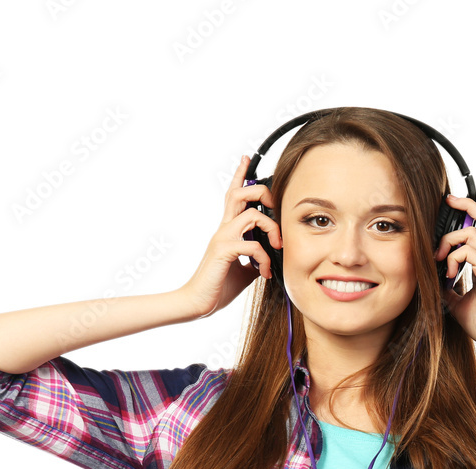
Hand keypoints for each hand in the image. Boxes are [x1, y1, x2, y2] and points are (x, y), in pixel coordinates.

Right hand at [180, 155, 282, 317]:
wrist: (198, 303)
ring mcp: (222, 238)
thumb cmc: (218, 287)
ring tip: (278, 246)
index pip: (232, 195)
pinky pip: (252, 245)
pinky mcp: (223, 251)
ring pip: (252, 214)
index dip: (239, 175)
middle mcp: (223, 229)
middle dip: (263, 192)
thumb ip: (256, 257)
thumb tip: (272, 256)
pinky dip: (265, 258)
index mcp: (227, 230)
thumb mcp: (245, 270)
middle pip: (241, 193)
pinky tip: (265, 272)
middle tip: (276, 207)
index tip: (246, 158)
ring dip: (272, 228)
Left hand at [436, 192, 475, 352]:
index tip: (453, 204)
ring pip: (472, 231)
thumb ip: (447, 288)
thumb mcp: (456, 302)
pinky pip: (469, 250)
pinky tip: (449, 274)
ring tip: (440, 259)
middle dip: (466, 204)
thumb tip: (432, 280)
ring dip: (450, 241)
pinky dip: (453, 258)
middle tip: (447, 200)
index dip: (470, 212)